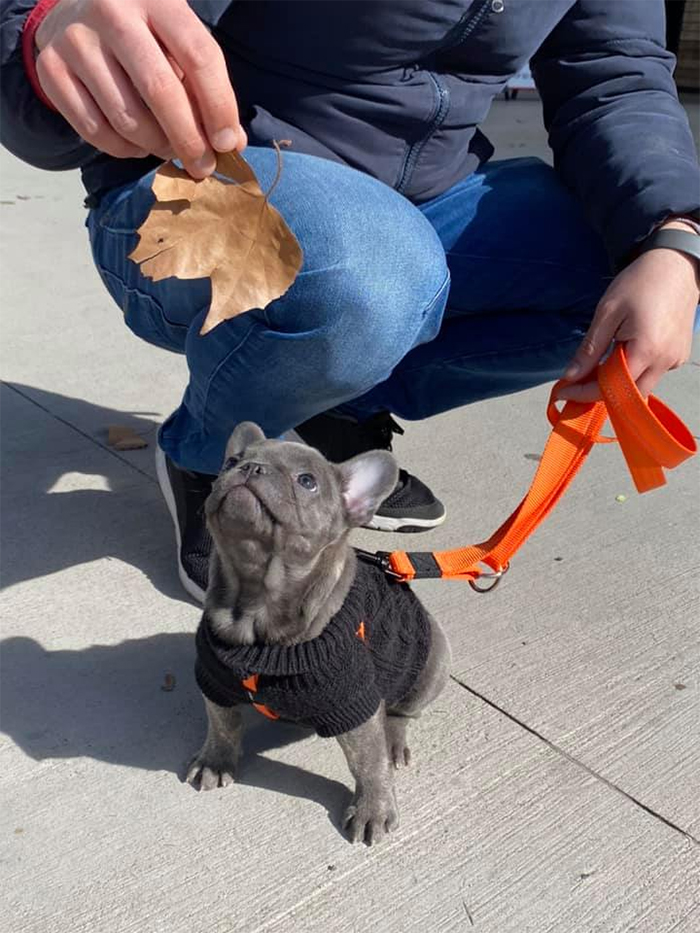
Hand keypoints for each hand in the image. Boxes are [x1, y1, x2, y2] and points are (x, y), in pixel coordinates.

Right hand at [34, 0, 245, 177]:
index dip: (219, 106)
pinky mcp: (52, 69)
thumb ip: (205, 87)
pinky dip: (123, 150)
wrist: (73, 13)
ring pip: (128, 119)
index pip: (199, 55)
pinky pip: (96, 131)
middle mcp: (112, 11)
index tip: (227, 144)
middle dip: (188, 139)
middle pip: (161, 91)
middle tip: (202, 166)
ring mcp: (77, 39)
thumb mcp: (177, 44)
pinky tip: (135, 143)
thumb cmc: (143, 36)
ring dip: (156, 146)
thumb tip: (231, 142)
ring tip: (166, 147)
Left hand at [559, 224, 698, 401]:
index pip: (611, 389)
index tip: (562, 391)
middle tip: (576, 384)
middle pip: (629, 397)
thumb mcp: (607, 313)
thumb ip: (590, 349)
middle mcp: (665, 361)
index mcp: (646, 351)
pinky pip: (653, 374)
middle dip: (600, 394)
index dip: (583, 394)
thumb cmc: (640, 283)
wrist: (676, 264)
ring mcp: (675, 360)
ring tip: (595, 367)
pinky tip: (620, 354)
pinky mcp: (678, 355)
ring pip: (641, 387)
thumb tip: (571, 375)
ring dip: (617, 383)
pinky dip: (633, 372)